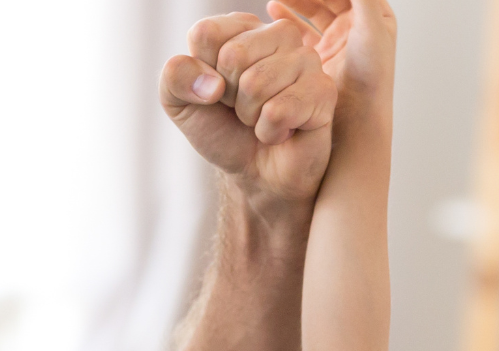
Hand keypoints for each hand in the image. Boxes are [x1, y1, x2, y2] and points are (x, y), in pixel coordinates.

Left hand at [162, 12, 337, 209]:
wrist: (256, 174)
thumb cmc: (223, 131)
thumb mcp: (180, 104)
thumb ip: (175, 77)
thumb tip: (211, 84)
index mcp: (241, 28)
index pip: (205, 34)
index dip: (203, 74)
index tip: (217, 91)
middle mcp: (278, 34)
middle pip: (233, 56)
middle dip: (230, 97)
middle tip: (243, 109)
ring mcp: (306, 59)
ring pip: (256, 83)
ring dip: (251, 116)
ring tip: (262, 119)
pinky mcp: (323, 90)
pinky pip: (279, 110)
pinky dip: (270, 132)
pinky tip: (282, 132)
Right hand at [268, 0, 395, 109]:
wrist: (357, 120)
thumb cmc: (369, 77)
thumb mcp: (370, 29)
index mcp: (375, 15)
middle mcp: (358, 26)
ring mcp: (339, 40)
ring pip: (313, 9)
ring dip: (295, 0)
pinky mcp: (322, 55)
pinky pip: (302, 30)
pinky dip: (288, 19)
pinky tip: (272, 10)